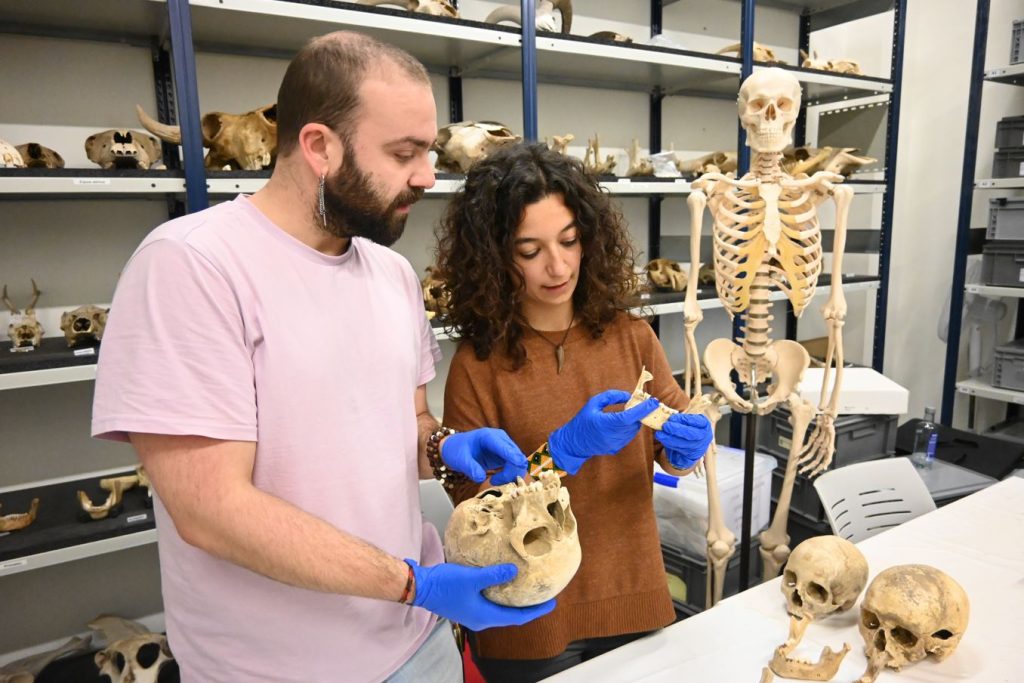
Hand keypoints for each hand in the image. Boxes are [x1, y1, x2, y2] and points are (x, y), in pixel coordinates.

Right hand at [407, 560, 555, 631]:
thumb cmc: (444, 584)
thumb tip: (515, 571)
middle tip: (543, 595)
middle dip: (528, 607)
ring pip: (500, 610)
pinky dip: (501, 596)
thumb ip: (494, 575)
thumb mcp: (472, 578)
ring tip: (527, 589)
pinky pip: (491, 603)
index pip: (517, 617)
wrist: (420, 587)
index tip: (552, 603)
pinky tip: (504, 583)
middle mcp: (481, 619)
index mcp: (485, 617)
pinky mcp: (467, 605)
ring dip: (514, 601)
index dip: (536, 611)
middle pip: (511, 616)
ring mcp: (473, 613)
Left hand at [441, 428, 526, 484]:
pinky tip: (496, 479)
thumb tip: (481, 478)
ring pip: (518, 462)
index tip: (519, 466)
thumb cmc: (456, 451)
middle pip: (516, 456)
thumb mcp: (460, 460)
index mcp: (488, 436)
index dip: (513, 457)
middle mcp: (500, 439)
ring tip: (494, 481)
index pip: (505, 447)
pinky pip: (514, 466)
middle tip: (494, 482)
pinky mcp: (505, 455)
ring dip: (510, 475)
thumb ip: (470, 468)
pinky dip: (509, 475)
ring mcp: (504, 447)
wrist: (454, 449)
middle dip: (510, 472)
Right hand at [548, 390, 659, 474]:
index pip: (629, 416)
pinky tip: (621, 424)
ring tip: (629, 414)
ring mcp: (614, 444)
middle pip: (634, 423)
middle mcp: (611, 436)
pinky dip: (628, 429)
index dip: (643, 409)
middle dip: (640, 414)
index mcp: (605, 423)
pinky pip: (628, 437)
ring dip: (634, 421)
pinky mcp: (615, 449)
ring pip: (633, 431)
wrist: (573, 443)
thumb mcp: (593, 403)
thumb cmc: (582, 421)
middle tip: (641, 404)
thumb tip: (628, 396)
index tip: (653, 401)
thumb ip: (611, 397)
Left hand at [656, 413, 712, 469]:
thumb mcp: (687, 422)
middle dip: (677, 430)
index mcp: (704, 425)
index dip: (684, 419)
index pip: (697, 421)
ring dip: (670, 438)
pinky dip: (669, 444)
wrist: (691, 445)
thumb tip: (666, 416)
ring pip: (684, 444)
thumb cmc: (688, 429)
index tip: (672, 418)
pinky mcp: (691, 455)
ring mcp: (698, 447)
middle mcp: (703, 436)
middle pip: (691, 434)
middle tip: (665, 426)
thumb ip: (679, 419)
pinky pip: (679, 450)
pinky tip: (663, 439)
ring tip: (660, 433)